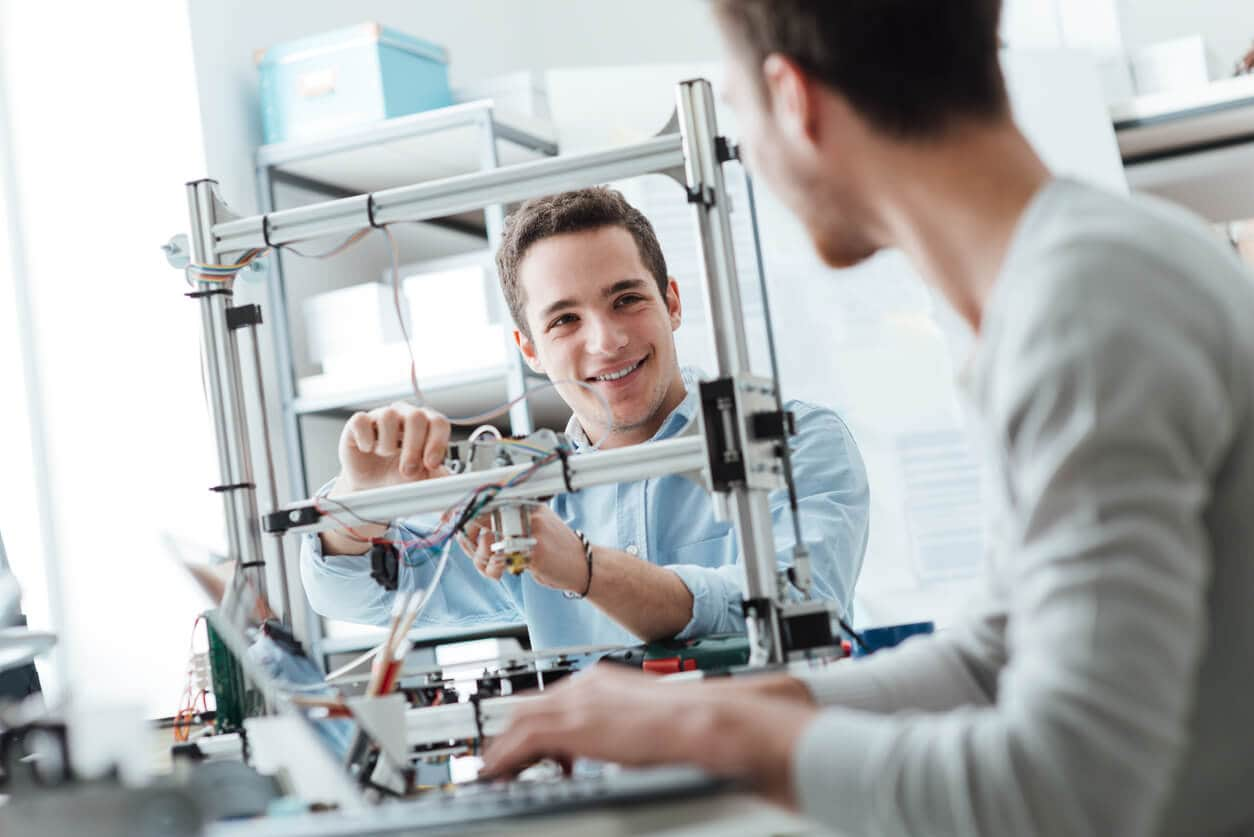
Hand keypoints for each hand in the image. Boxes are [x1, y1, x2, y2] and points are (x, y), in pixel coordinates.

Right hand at [335, 402, 449, 492]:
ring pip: (388, 417)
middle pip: (416, 416)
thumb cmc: (399, 475)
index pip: (438, 422)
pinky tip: (368, 449)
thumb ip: (440, 477)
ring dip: (388, 444)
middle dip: (414, 447)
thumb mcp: (423, 479)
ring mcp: (381, 416)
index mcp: (426, 425)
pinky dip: (365, 439)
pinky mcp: (357, 424)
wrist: (371, 486)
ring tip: (385, 455)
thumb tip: (458, 484)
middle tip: (408, 470)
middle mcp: (405, 416)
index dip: (437, 443)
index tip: (431, 464)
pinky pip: (361, 420)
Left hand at [457, 505, 588, 592]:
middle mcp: (528, 513)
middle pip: (481, 521)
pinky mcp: (533, 552)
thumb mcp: (534, 525)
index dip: (466, 513)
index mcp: (527, 503)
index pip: (487, 501)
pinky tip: (502, 571)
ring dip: (483, 559)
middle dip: (472, 541)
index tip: (455, 523)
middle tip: (475, 552)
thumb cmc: (555, 549)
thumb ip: (508, 522)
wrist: (583, 565)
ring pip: (488, 543)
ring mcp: (531, 531)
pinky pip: (501, 560)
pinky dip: (496, 568)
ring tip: (491, 566)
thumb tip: (472, 527)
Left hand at [480, 664, 817, 807]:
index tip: (526, 747)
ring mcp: (579, 701)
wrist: (701, 721)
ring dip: (503, 748)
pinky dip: (506, 757)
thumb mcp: (645, 721)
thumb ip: (621, 730)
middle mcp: (586, 684)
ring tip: (494, 772)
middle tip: (500, 760)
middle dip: (509, 733)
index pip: (553, 699)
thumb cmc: (687, 725)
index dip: (533, 724)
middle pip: (529, 705)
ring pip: (520, 720)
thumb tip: (619, 749)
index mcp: (602, 681)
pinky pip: (524, 740)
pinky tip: (501, 775)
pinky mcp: (575, 724)